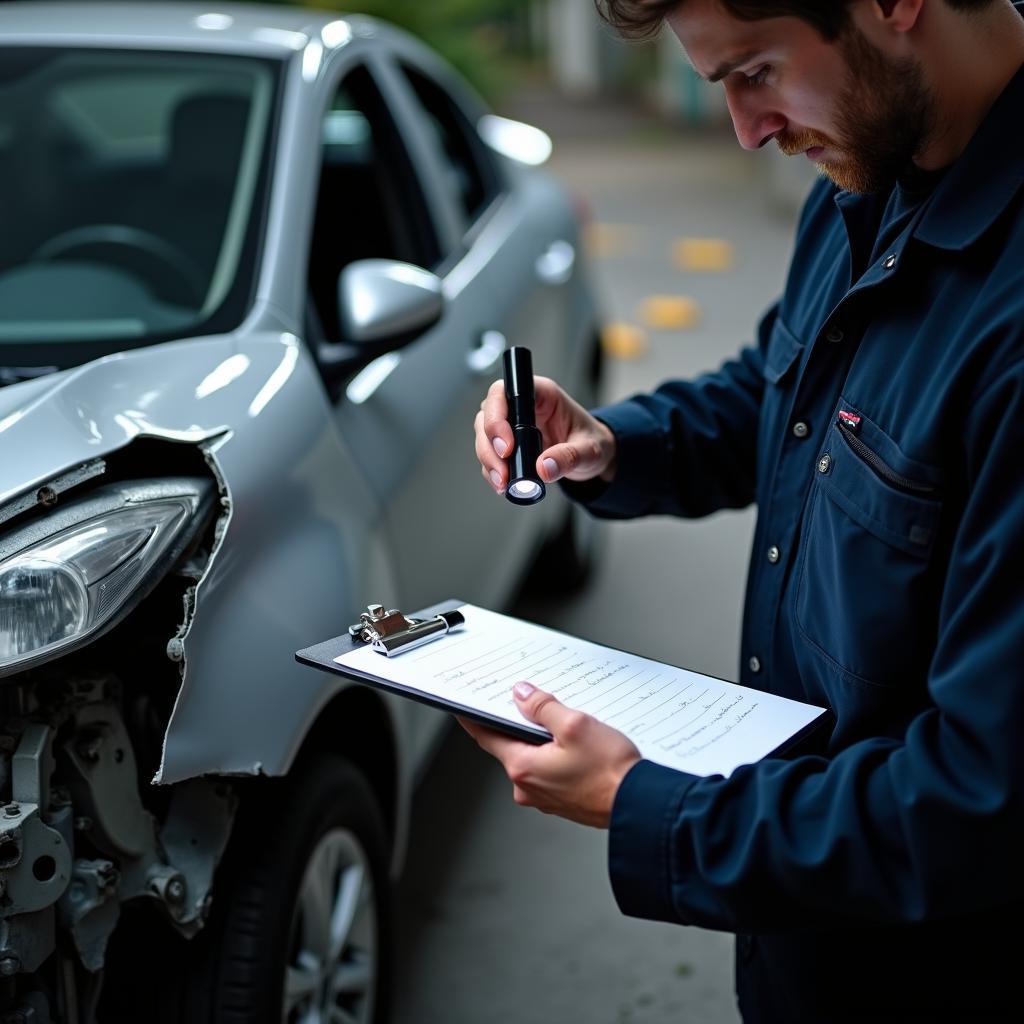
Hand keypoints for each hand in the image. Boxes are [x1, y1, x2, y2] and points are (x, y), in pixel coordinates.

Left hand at [459, 682, 640, 827]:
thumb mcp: (575, 725)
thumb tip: (523, 696)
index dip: (473, 718)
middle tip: (534, 703)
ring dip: (545, 741)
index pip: (486, 736)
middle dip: (521, 724)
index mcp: (523, 768)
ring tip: (570, 727)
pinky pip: (551, 771)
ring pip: (534, 758)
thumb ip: (544, 707)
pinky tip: (581, 748)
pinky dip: (558, 756)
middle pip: (512, 745)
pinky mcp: (564, 800)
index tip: (463, 707)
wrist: (640, 805)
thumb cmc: (612, 773)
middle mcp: (529, 787)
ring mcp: (546, 797)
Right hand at [474, 376, 617, 495]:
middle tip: (503, 471)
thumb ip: (570, 457)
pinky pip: (491, 454)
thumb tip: (544, 468)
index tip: (507, 447)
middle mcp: (523, 406)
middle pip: (488, 415)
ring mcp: (512, 424)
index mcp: (542, 395)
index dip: (498, 416)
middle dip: (489, 445)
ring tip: (503, 483)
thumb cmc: (593, 442)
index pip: (507, 392)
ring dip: (488, 460)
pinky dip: (492, 471)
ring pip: (485, 436)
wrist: (591, 457)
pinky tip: (503, 485)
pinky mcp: (509, 443)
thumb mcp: (590, 450)